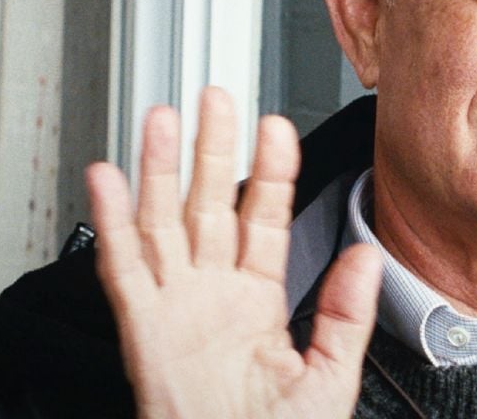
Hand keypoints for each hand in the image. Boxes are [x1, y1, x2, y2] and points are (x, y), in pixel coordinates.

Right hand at [87, 87, 381, 418]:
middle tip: (216, 99)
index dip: (269, 172)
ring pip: (163, 223)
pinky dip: (112, 223)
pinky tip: (109, 179)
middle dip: (212, 150)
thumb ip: (346, 315)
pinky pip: (123, 268)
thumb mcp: (328, 376)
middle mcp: (213, 296)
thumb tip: (366, 257)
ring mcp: (175, 307)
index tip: (276, 128)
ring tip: (162, 118)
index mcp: (258, 304)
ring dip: (160, 170)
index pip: (264, 220)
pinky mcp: (142, 329)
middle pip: (210, 205)